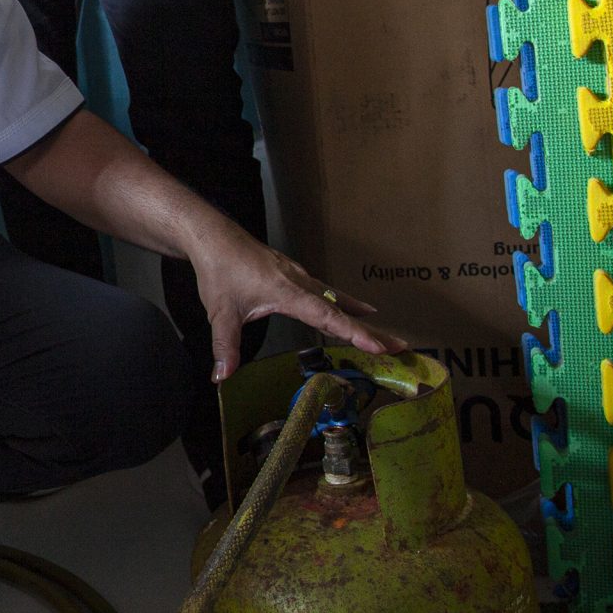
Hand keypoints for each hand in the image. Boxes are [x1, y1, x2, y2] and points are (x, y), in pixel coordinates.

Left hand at [189, 228, 403, 380]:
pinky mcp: (292, 273)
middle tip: (399, 347)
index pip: (328, 316)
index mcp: (288, 291)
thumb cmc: (219, 269)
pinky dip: (344, 303)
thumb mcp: (221, 312)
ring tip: (384, 336)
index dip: (354, 333)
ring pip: (336, 299)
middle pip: (342, 309)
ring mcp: (298, 276)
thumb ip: (225, 346)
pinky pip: (326, 292)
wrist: (213, 236)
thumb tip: (222, 377)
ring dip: (360, 319)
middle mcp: (299, 282)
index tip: (378, 346)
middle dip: (371, 330)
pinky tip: (355, 308)